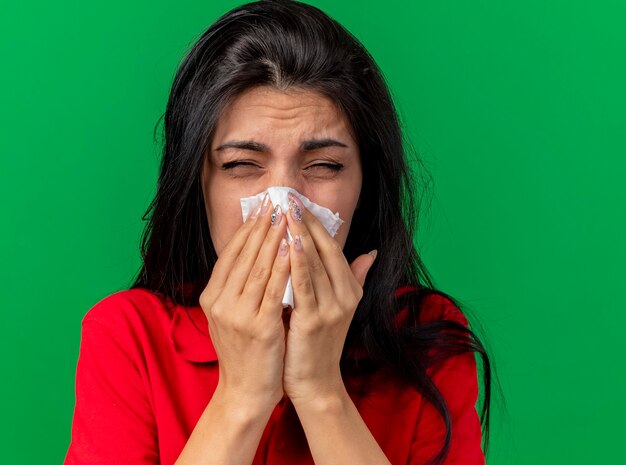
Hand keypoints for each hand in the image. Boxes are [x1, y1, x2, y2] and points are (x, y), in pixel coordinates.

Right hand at [199, 194, 290, 408]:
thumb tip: (253, 252)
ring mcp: (237, 314)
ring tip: (286, 215)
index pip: (231, 253)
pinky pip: (273, 290)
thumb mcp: (232, 314)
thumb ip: (238, 285)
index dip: (248, 228)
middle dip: (262, 225)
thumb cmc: (244, 350)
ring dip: (274, 238)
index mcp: (212, 296)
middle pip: (244, 255)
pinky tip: (292, 248)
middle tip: (276, 200)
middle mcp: (220, 302)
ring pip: (258, 267)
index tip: (262, 206)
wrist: (244, 391)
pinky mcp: (258, 327)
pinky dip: (283, 266)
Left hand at [282, 193, 376, 405]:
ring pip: (315, 262)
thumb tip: (370, 252)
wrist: (315, 382)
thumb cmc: (319, 342)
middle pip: (324, 250)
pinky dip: (296, 261)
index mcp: (351, 290)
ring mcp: (332, 308)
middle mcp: (346, 296)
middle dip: (307, 221)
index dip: (317, 223)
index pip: (332, 248)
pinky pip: (304, 284)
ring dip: (300, 234)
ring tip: (286, 211)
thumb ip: (355, 277)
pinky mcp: (315, 320)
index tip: (299, 202)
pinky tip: (287, 243)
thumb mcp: (340, 307)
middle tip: (289, 197)